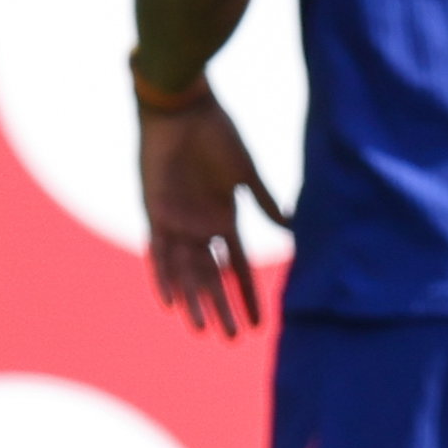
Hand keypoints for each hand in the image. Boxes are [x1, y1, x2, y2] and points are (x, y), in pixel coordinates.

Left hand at [140, 97, 289, 335]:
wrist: (182, 108)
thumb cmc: (217, 133)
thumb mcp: (246, 172)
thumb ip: (263, 201)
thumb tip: (291, 228)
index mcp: (224, 218)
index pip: (238, 267)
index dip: (248, 295)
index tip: (259, 324)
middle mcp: (200, 227)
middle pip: (212, 278)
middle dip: (222, 308)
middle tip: (231, 339)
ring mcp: (177, 222)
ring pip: (187, 273)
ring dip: (194, 301)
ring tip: (203, 330)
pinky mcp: (156, 212)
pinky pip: (159, 254)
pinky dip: (163, 277)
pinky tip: (170, 303)